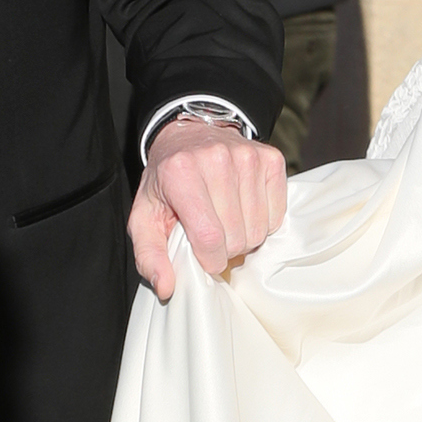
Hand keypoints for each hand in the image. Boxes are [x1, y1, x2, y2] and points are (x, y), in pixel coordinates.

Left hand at [130, 115, 286, 299]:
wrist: (190, 134)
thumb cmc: (166, 181)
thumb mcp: (144, 217)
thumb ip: (149, 255)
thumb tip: (166, 287)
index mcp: (179, 172)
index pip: (209, 237)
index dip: (209, 259)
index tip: (203, 257)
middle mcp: (216, 159)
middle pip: (236, 237)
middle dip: (225, 249)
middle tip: (212, 234)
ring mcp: (247, 157)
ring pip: (258, 230)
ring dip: (244, 237)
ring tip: (226, 221)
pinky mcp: (270, 159)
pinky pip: (276, 215)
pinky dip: (262, 222)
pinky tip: (243, 209)